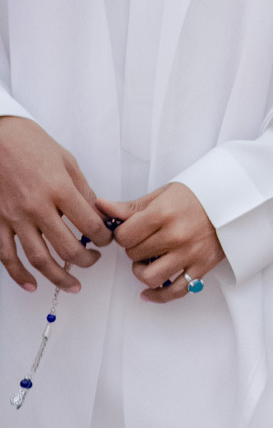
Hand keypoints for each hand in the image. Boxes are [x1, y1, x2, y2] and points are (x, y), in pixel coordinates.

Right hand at [0, 117, 106, 293]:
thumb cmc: (29, 143)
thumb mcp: (66, 161)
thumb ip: (82, 190)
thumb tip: (97, 213)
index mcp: (59, 189)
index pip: (90, 225)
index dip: (104, 238)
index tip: (107, 240)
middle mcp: (37, 207)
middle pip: (67, 248)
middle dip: (86, 260)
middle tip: (93, 260)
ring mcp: (15, 217)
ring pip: (39, 258)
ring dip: (58, 276)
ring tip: (72, 285)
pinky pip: (7, 256)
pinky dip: (19, 274)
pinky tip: (32, 284)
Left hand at [100, 183, 224, 303]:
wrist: (234, 202)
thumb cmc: (197, 196)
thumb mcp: (163, 195)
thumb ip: (131, 207)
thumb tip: (101, 207)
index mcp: (163, 214)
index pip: (124, 236)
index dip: (121, 235)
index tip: (129, 231)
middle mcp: (176, 235)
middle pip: (135, 255)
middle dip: (133, 249)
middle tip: (142, 241)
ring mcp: (190, 254)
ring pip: (149, 277)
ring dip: (142, 272)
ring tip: (146, 262)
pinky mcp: (201, 268)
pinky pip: (174, 291)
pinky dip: (158, 296)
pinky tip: (149, 292)